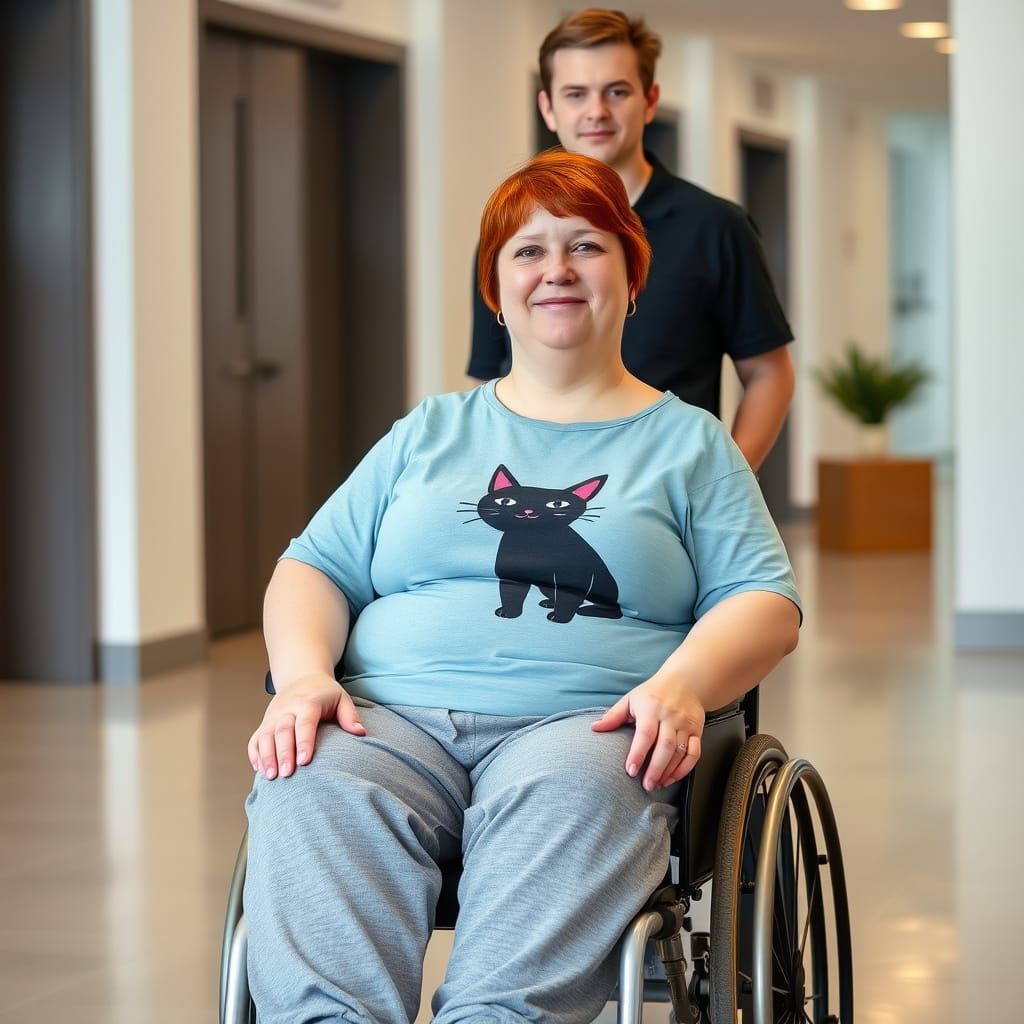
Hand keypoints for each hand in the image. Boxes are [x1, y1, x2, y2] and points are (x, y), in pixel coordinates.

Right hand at [247, 673, 365, 779]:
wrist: (302, 678)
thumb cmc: (324, 693)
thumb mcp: (341, 698)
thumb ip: (350, 716)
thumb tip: (361, 733)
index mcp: (307, 702)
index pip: (305, 722)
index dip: (304, 742)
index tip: (305, 761)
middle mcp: (287, 708)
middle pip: (282, 730)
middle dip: (283, 753)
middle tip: (287, 774)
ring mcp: (273, 716)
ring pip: (265, 736)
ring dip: (267, 756)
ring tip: (272, 776)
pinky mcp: (264, 723)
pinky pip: (256, 739)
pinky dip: (255, 754)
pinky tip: (261, 769)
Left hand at [591, 677, 704, 790]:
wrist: (685, 681)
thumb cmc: (653, 693)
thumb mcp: (631, 699)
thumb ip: (613, 715)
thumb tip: (594, 728)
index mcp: (651, 708)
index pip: (645, 734)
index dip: (638, 753)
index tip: (630, 771)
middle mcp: (670, 716)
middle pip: (665, 746)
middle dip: (655, 769)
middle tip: (646, 786)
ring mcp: (686, 724)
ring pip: (680, 752)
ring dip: (669, 772)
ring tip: (656, 784)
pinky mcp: (697, 730)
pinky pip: (694, 753)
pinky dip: (684, 768)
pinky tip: (672, 778)